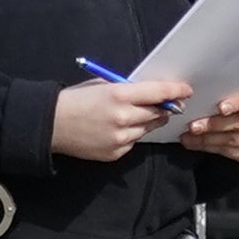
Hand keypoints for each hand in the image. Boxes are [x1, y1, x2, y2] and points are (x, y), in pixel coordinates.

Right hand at [48, 77, 184, 164]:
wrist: (51, 125)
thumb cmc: (76, 99)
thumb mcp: (102, 85)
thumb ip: (127, 89)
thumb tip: (150, 93)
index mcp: (120, 95)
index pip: (158, 92)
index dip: (176, 90)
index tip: (186, 90)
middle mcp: (124, 117)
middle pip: (158, 112)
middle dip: (166, 107)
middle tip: (170, 104)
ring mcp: (121, 138)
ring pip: (147, 128)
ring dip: (148, 121)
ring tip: (138, 115)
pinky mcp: (116, 153)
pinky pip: (133, 142)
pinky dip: (132, 135)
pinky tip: (119, 129)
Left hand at [184, 84, 238, 157]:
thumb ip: (226, 93)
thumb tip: (199, 96)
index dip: (238, 103)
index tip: (220, 107)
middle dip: (214, 124)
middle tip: (194, 125)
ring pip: (233, 140)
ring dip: (207, 139)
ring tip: (189, 136)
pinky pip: (229, 152)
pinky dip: (209, 147)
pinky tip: (195, 143)